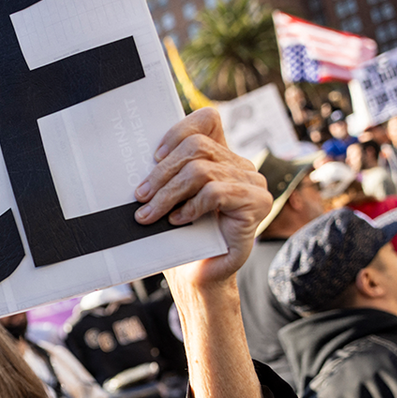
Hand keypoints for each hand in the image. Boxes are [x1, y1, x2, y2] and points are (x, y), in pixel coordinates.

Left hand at [133, 108, 271, 288]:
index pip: (208, 121)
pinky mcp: (257, 204)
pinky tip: (177, 221)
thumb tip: (139, 157)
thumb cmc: (181, 238)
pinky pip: (216, 192)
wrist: (199, 277)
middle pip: (197, 148)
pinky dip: (191, 206)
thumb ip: (167, 173)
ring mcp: (253, 184)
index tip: (154, 157)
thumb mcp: (170, 198)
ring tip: (149, 214)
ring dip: (168, 194)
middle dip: (162, 173)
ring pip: (202, 171)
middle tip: (140, 196)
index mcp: (222, 158)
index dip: (179, 131)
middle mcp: (241, 166)